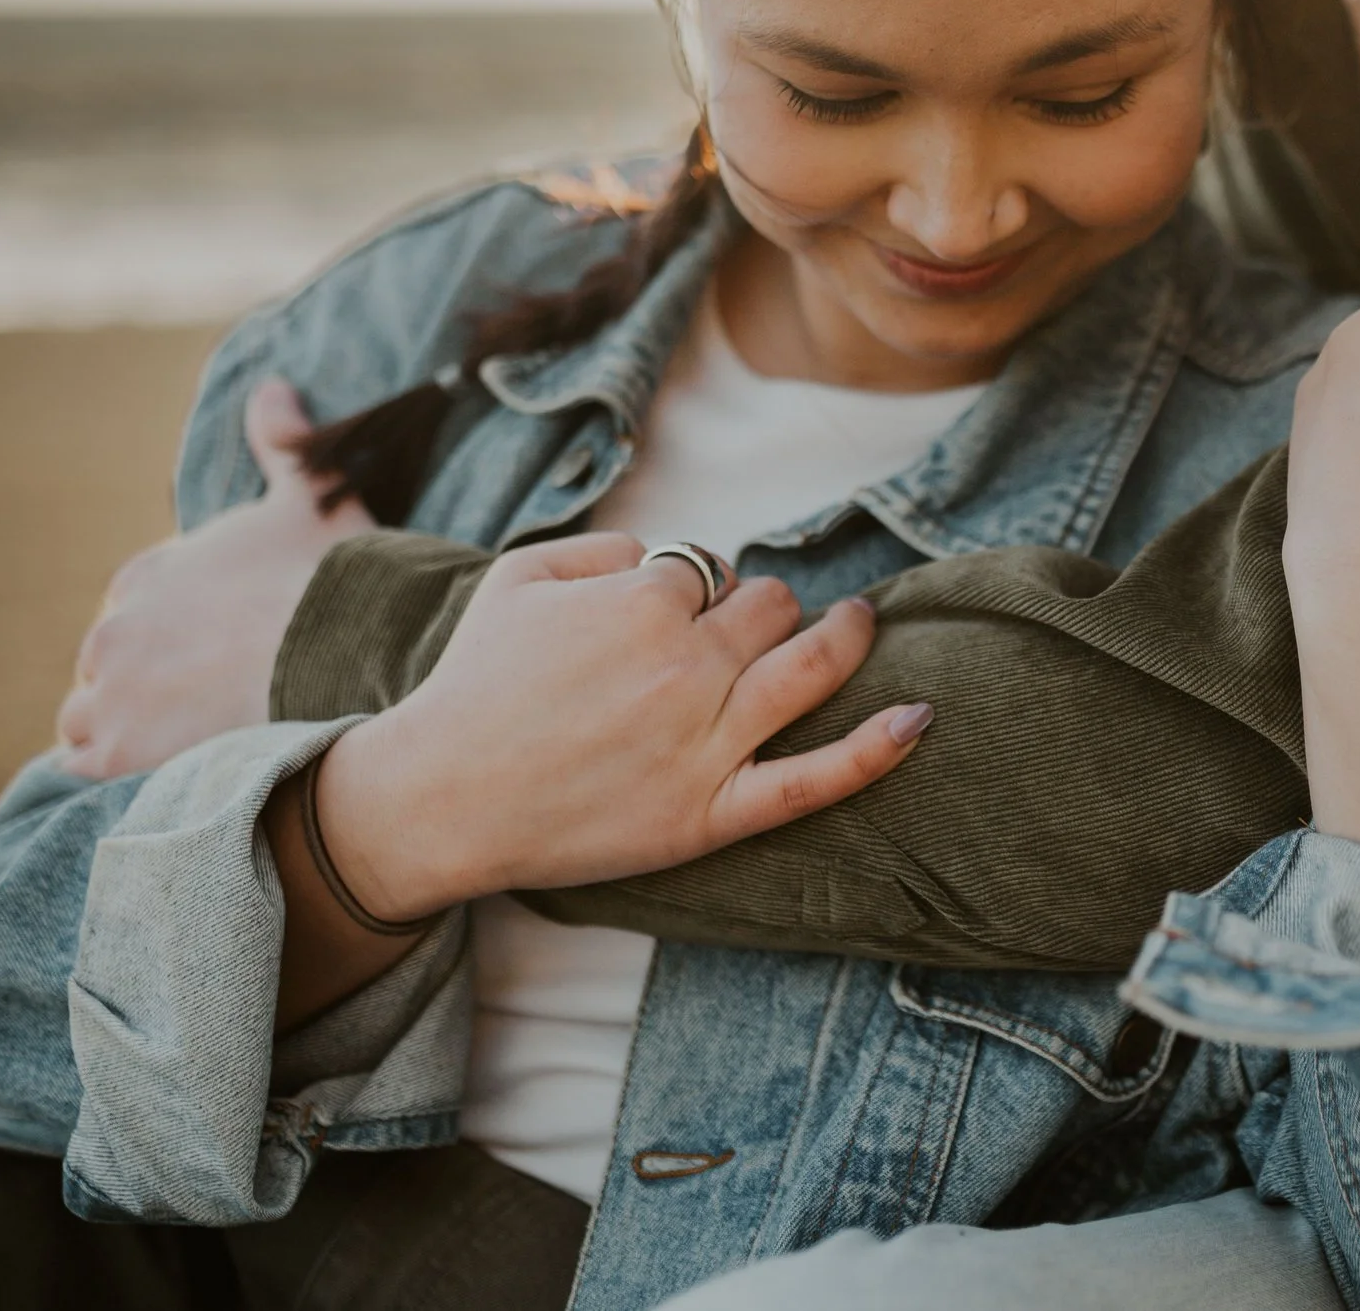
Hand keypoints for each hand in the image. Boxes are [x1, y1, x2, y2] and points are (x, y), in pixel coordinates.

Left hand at [56, 379, 373, 777]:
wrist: (344, 653)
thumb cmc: (333, 578)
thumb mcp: (310, 496)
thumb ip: (282, 443)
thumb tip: (271, 386)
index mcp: (149, 573)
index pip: (130, 614)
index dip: (171, 638)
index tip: (211, 656)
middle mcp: (114, 628)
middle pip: (107, 668)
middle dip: (144, 686)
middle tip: (205, 708)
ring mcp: (110, 693)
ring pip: (88, 719)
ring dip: (121, 731)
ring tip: (181, 750)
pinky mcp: (117, 752)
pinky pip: (85, 771)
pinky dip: (115, 776)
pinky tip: (160, 777)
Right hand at [311, 532, 930, 920]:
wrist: (439, 797)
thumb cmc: (474, 684)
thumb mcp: (518, 578)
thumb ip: (602, 547)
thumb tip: (664, 554)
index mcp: (642, 604)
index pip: (710, 570)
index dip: (696, 585)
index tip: (672, 608)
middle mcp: (685, 666)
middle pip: (772, 608)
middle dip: (764, 606)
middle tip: (742, 625)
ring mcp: (706, 742)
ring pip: (810, 665)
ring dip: (844, 635)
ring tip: (856, 621)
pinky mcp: (712, 812)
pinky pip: (813, 779)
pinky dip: (875, 750)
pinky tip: (920, 718)